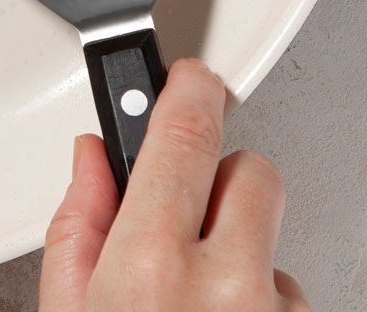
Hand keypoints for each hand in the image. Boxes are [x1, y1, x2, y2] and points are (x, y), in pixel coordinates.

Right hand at [40, 58, 308, 310]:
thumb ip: (78, 230)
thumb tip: (93, 161)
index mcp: (152, 268)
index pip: (186, 135)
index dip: (188, 92)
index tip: (188, 78)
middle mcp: (226, 286)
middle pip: (250, 173)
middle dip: (217, 182)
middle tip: (183, 225)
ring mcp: (275, 311)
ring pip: (272, 235)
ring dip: (240, 252)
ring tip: (197, 300)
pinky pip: (289, 289)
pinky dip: (259, 299)